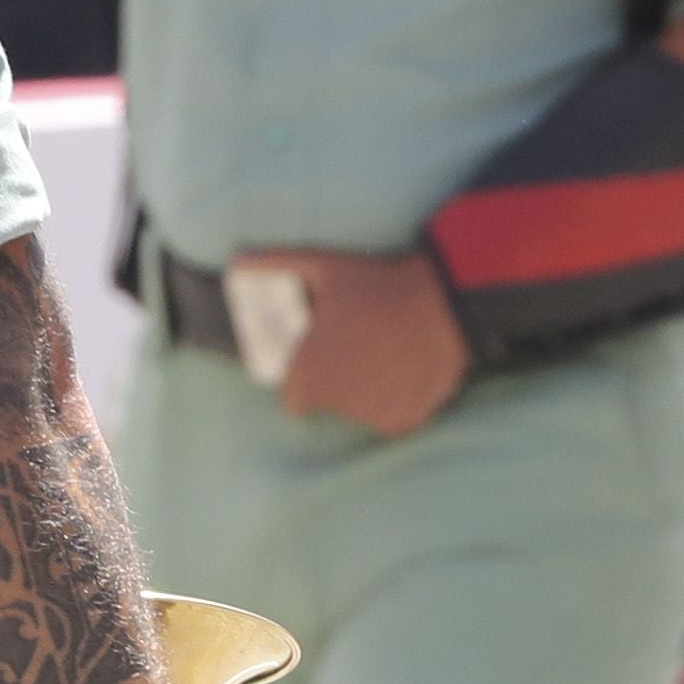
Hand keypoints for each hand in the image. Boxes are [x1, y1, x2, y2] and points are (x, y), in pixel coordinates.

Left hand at [271, 245, 465, 437]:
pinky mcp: (405, 421)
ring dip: (366, 392)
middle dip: (337, 384)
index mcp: (309, 372)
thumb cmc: (377, 282)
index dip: (304, 381)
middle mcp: (338, 401)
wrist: (447, 299)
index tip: (321, 361)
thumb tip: (236, 262)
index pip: (293, 399)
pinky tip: (405, 369)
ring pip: (360, 412)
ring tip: (386, 354)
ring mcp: (374, 414)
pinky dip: (396, 401)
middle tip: (359, 350)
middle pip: (327, 404)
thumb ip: (273, 267)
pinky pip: (392, 417)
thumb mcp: (322, 267)